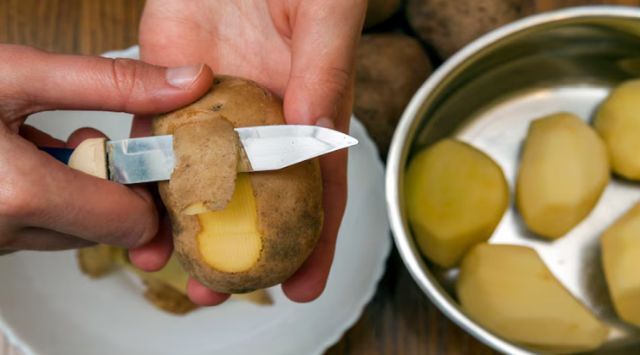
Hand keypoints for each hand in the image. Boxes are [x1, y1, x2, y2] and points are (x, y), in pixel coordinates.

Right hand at [0, 44, 212, 251]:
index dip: (150, 187)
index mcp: (25, 195)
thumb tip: (188, 84)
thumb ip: (110, 83)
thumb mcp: (21, 74)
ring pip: (79, 230)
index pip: (135, 223)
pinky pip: (45, 228)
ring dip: (84, 189)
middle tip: (91, 140)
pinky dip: (53, 198)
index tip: (148, 155)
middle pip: (111, 228)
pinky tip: (32, 161)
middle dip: (115, 183)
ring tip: (55, 144)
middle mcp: (9, 231)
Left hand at [133, 0, 366, 303]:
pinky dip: (142, 177)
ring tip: (168, 268)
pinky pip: (153, 140)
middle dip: (239, 252)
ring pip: (199, 183)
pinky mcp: (168, 89)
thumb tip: (312, 132)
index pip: (316, 190)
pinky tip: (134, 209)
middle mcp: (260, 126)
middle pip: (254, 203)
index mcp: (308, 115)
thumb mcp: (325, 17)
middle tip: (223, 292)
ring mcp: (213, 113)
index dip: (314, 242)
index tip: (303, 283)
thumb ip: (324, 71)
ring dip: (184, 229)